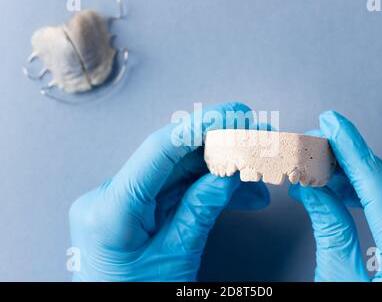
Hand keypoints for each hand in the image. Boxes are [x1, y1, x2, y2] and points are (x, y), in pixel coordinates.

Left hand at [69, 102, 269, 280]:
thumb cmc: (136, 301)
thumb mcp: (175, 259)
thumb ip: (201, 211)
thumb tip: (229, 172)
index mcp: (110, 212)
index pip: (158, 151)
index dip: (201, 126)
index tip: (236, 114)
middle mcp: (108, 198)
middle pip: (172, 158)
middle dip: (220, 148)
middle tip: (257, 141)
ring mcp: (120, 202)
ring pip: (177, 173)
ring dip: (220, 172)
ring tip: (257, 178)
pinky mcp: (133, 210)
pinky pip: (173, 190)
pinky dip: (205, 189)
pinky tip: (237, 193)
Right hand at [289, 111, 381, 280]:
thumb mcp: (340, 283)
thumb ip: (329, 231)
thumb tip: (309, 190)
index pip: (379, 185)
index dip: (352, 149)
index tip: (332, 122)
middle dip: (351, 159)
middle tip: (317, 146)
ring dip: (358, 175)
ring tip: (322, 169)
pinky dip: (370, 194)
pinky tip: (345, 192)